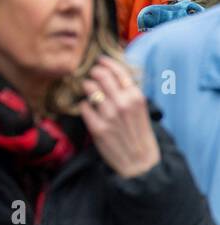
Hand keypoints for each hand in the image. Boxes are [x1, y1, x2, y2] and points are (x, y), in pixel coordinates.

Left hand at [79, 56, 160, 178]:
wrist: (140, 163)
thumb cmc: (139, 134)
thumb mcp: (140, 109)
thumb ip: (128, 93)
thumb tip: (110, 73)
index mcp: (136, 97)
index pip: (118, 70)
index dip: (106, 63)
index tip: (99, 61)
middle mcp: (123, 103)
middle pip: (100, 75)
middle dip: (93, 73)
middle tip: (92, 77)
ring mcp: (109, 115)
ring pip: (88, 88)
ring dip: (87, 89)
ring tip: (91, 95)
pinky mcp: (97, 127)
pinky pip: (82, 106)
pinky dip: (84, 107)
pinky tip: (90, 111)